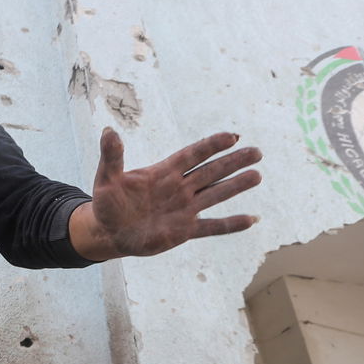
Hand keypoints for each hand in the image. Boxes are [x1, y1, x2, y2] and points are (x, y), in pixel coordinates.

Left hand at [69, 128, 260, 260]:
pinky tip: (251, 219)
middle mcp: (179, 188)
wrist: (108, 232)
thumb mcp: (106, 178)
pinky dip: (231, 224)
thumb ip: (112, 156)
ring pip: (216, 195)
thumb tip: (108, 131)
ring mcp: (184, 209)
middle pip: (211, 171)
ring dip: (236, 186)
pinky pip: (212, 227)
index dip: (211, 146)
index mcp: (163, 172)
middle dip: (233, 161)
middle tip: (257, 151)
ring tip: (257, 176)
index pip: (192, 155)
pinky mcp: (184, 230)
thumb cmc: (107, 203)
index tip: (232, 136)